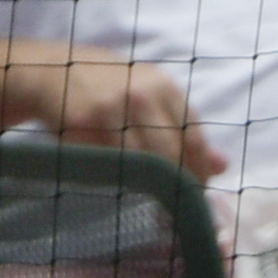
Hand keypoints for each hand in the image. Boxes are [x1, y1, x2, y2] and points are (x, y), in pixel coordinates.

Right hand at [5, 47, 224, 180]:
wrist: (55, 70)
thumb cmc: (112, 89)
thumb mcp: (152, 98)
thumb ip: (185, 130)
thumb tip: (222, 166)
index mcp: (164, 88)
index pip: (194, 140)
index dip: (199, 173)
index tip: (198, 195)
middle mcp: (141, 95)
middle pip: (171, 155)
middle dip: (177, 185)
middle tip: (177, 206)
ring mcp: (112, 108)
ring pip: (141, 163)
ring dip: (149, 188)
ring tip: (153, 202)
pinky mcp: (84, 122)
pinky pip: (108, 162)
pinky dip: (118, 179)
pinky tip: (123, 187)